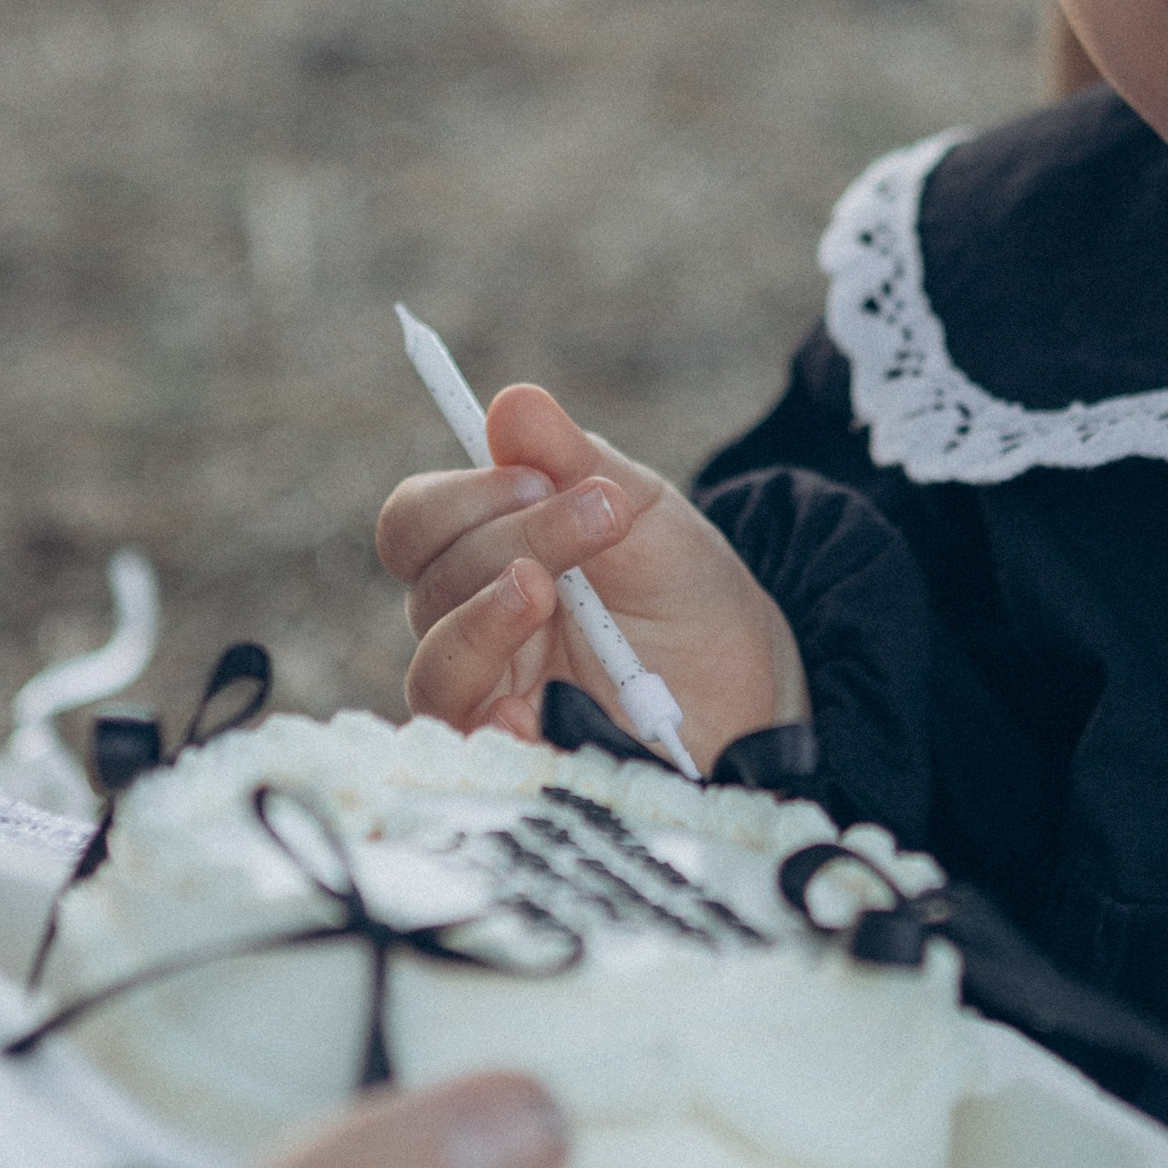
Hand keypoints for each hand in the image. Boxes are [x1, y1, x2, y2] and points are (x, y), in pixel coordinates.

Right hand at [377, 382, 808, 752]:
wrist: (753, 676)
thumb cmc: (681, 588)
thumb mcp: (640, 510)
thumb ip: (574, 459)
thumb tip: (511, 404)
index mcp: (483, 558)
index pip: (414, 527)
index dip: (459, 498)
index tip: (536, 478)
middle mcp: (469, 630)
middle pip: (431, 586)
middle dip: (511, 538)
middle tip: (598, 516)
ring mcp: (492, 702)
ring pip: (436, 670)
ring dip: (483, 620)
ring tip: (544, 590)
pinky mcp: (529, 763)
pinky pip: (479, 758)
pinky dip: (495, 726)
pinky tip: (530, 705)